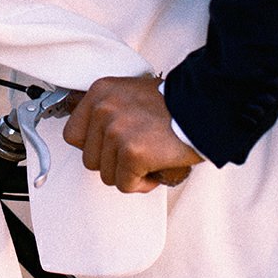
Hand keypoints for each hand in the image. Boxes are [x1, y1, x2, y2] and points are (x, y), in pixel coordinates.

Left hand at [62, 74, 201, 192]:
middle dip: (113, 163)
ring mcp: (116, 131)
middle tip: (136, 155)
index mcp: (100, 92)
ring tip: (148, 160)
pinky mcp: (132, 152)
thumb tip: (94, 141)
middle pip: (89, 159)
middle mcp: (103, 109)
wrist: (204, 107)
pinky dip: (141, 184)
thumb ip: (108, 111)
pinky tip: (154, 170)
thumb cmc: (173, 104)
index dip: (94, 147)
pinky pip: (125, 185)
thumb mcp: (130, 93)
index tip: (110, 149)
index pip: (73, 135)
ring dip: (128, 174)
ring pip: (106, 175)